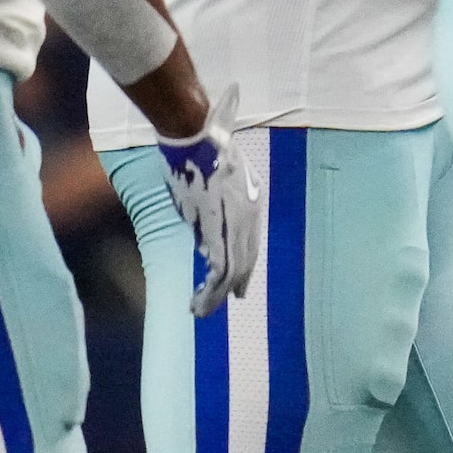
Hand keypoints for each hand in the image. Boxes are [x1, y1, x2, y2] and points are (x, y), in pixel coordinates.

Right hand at [157, 85, 261, 317]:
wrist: (199, 141)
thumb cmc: (209, 152)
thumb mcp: (225, 177)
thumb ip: (221, 202)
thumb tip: (206, 227)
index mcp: (252, 205)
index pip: (251, 246)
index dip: (245, 269)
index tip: (239, 287)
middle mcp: (248, 218)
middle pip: (245, 261)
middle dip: (236, 284)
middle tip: (228, 302)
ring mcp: (233, 224)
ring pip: (232, 270)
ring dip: (217, 295)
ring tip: (203, 311)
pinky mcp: (216, 229)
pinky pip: (218, 267)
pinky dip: (210, 289)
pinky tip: (200, 302)